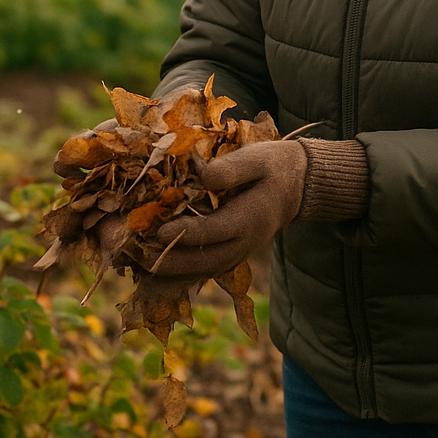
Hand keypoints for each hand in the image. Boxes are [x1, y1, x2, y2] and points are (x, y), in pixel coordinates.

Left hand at [150, 140, 307, 278]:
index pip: (213, 231)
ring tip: (144, 276)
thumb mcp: (258, 158)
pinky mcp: (231, 253)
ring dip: (174, 276)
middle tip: (142, 262)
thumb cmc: (273, 167)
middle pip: (205, 261)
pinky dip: (183, 277)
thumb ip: (232, 169)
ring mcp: (238, 253)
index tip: (158, 233)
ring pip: (203, 271)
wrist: (296, 187)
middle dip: (172, 263)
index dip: (185, 233)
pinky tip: (159, 280)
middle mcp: (243, 243)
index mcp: (249, 219)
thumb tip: (202, 177)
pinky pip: (206, 270)